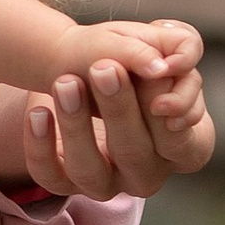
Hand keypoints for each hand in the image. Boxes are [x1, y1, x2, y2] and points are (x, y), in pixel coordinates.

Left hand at [0, 19, 215, 198]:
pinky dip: (40, 146)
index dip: (176, 113)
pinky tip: (37, 111)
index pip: (186, 144)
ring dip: (76, 125)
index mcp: (180, 149)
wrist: (77, 68)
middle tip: (103, 67)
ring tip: (65, 82)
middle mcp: (145, 172)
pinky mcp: (64, 181)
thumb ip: (178, 47)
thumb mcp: (153, 42)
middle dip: (119, 110)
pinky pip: (50, 176)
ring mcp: (105, 182)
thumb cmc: (129, 58)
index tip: (155, 74)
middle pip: (136, 153)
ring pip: (90, 170)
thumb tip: (160, 67)